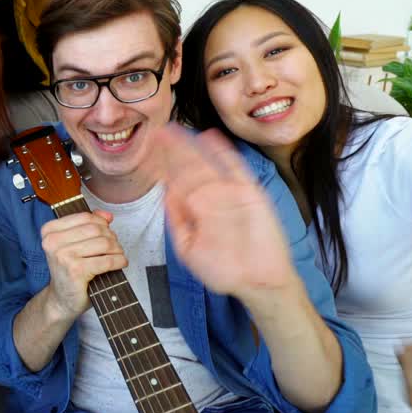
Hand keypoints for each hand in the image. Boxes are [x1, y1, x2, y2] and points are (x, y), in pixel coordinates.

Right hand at [41, 211, 127, 318]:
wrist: (62, 300)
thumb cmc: (69, 271)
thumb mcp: (74, 244)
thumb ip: (88, 226)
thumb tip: (106, 215)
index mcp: (49, 231)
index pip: (84, 217)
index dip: (101, 222)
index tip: (107, 231)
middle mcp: (53, 242)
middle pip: (95, 229)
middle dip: (110, 237)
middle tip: (114, 247)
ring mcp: (63, 256)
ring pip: (103, 243)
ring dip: (116, 249)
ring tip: (117, 255)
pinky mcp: (76, 270)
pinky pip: (106, 260)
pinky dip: (118, 261)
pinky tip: (120, 263)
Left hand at [155, 125, 297, 297]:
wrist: (257, 282)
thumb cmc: (224, 269)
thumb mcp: (188, 248)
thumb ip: (176, 220)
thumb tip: (165, 193)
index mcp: (196, 210)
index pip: (178, 181)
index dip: (166, 164)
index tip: (154, 148)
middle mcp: (211, 198)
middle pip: (190, 168)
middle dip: (174, 151)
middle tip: (160, 132)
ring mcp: (230, 194)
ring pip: (207, 164)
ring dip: (192, 147)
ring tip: (177, 130)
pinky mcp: (249, 194)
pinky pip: (235, 169)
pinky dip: (224, 153)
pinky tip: (211, 137)